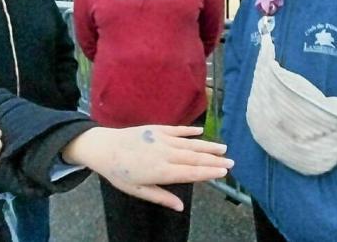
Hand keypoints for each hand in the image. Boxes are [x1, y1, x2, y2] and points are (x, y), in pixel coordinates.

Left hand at [62, 125, 233, 210]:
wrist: (104, 147)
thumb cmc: (119, 173)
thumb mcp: (138, 190)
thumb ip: (161, 196)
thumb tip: (180, 207)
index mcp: (161, 171)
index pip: (191, 173)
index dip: (209, 173)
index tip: (224, 172)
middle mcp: (165, 153)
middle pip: (194, 158)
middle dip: (214, 160)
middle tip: (232, 162)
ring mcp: (161, 139)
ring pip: (189, 143)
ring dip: (207, 146)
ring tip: (224, 148)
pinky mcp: (156, 128)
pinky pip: (177, 130)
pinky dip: (189, 131)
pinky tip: (201, 132)